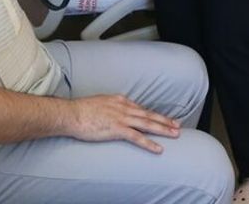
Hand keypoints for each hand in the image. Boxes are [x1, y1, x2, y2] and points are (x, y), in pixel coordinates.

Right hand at [65, 94, 180, 153]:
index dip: (154, 114)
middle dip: (164, 120)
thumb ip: (110, 107)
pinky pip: (137, 137)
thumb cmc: (81, 110)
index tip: (164, 118)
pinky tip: (159, 148)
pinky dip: (149, 143)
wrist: (71, 114)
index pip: (141, 108)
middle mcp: (123, 107)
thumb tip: (114, 112)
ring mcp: (121, 118)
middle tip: (177, 125)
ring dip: (163, 130)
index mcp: (119, 100)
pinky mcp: (117, 129)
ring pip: (147, 124)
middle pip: (148, 115)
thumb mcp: (99, 103)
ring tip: (175, 134)